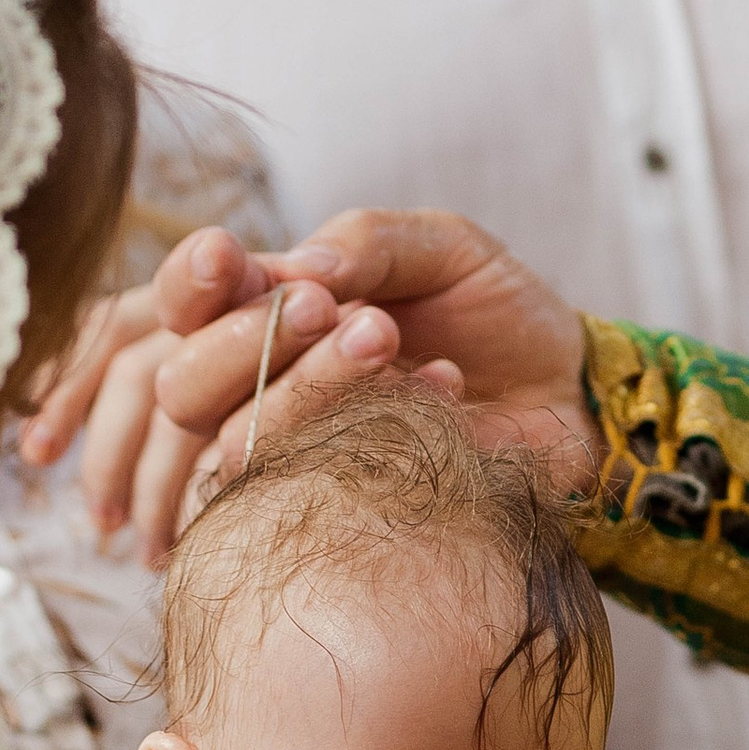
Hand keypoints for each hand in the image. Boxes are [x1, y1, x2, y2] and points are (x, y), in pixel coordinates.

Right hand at [33, 215, 598, 564]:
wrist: (569, 395)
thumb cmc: (496, 314)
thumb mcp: (446, 248)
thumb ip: (370, 241)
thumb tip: (295, 268)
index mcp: (267, 309)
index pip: (181, 306)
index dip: (188, 284)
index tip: (226, 258)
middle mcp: (258, 387)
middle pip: (179, 386)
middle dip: (243, 339)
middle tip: (325, 305)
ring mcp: (293, 456)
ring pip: (233, 443)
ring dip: (306, 383)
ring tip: (384, 336)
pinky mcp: (336, 508)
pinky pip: (308, 486)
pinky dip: (372, 425)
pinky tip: (445, 387)